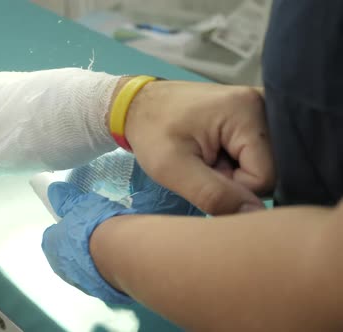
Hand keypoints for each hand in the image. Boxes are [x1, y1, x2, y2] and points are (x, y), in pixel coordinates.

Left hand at [42, 181, 135, 303]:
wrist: (117, 251)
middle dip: (78, 245)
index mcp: (50, 244)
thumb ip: (66, 199)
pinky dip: (104, 270)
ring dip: (91, 260)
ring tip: (109, 246)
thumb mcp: (80, 203)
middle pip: (66, 253)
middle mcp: (59, 266)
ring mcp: (77, 281)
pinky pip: (98, 277)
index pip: (52, 235)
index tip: (78, 222)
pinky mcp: (97, 290)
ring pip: (82, 268)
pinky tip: (116, 259)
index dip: (65, 227)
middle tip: (95, 233)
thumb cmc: (93, 224)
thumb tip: (54, 190)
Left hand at [120, 80, 273, 214]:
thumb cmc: (152, 132)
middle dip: (236, 178)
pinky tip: (217, 151)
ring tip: (208, 155)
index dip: (232, 186)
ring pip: (267, 164)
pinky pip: (261, 154)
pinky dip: (238, 160)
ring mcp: (266, 107)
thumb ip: (213, 194)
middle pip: (272, 170)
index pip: (265, 177)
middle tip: (204, 162)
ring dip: (236, 170)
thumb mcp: (172, 168)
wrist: (140, 106)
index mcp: (249, 110)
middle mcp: (267, 103)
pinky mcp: (259, 114)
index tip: (202, 170)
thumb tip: (254, 215)